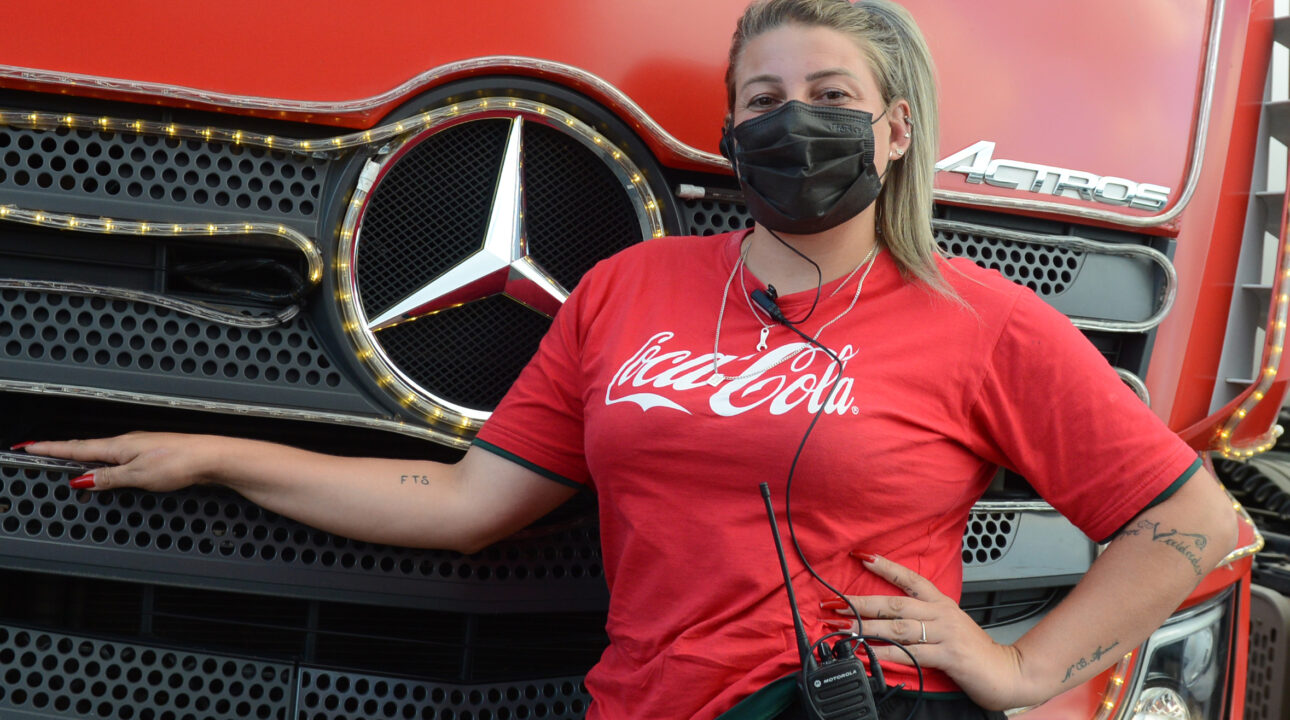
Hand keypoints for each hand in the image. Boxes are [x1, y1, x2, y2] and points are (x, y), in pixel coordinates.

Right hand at [15, 432, 226, 492]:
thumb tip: (81, 479)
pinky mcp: (154, 453)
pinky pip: (120, 457)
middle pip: (87, 448)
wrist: (213, 457)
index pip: (77, 448)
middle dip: (61, 450)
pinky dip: (105, 461)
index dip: (50, 449)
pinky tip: (106, 467)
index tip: (28, 447)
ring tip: (63, 458)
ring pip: (104, 452)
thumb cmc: (180, 462)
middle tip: (38, 451)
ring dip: (82, 455)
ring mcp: (142, 446)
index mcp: (119, 446)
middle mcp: (128, 442)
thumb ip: (108, 478)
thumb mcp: (138, 475)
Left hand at [820, 552, 1028, 710]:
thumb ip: (922, 619)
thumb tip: (887, 619)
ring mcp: (945, 633)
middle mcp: (941, 613)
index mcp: (940, 602)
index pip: (910, 578)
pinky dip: (886, 653)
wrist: (1006, 672)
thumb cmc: (973, 651)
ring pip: (898, 627)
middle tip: (835, 604)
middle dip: (861, 603)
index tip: (863, 557)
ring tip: (844, 629)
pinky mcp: (948, 655)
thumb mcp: (947, 626)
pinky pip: (911, 653)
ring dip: (867, 628)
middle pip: (895, 603)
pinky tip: (869, 654)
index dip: (886, 567)